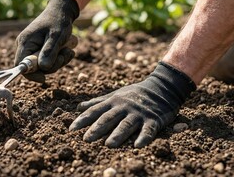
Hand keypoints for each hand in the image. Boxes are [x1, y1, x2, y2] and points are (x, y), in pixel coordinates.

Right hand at [15, 0, 78, 82]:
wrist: (62, 10)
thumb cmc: (58, 20)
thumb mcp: (57, 36)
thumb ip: (50, 51)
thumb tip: (43, 68)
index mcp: (25, 42)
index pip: (22, 66)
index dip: (31, 75)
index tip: (44, 78)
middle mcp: (25, 45)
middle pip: (35, 67)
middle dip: (52, 65)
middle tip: (66, 54)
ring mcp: (32, 47)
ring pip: (43, 65)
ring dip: (58, 61)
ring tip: (69, 50)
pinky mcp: (39, 48)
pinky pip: (48, 60)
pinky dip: (58, 58)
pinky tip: (67, 50)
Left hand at [69, 62, 195, 147]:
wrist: (162, 87)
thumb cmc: (135, 94)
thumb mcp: (115, 95)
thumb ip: (97, 102)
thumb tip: (79, 107)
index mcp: (113, 102)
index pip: (95, 111)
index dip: (83, 120)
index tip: (71, 129)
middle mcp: (124, 107)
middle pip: (109, 118)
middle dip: (97, 129)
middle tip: (86, 139)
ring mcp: (139, 113)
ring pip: (126, 124)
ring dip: (118, 134)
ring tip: (109, 145)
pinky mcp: (153, 119)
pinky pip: (148, 129)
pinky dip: (143, 137)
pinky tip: (137, 146)